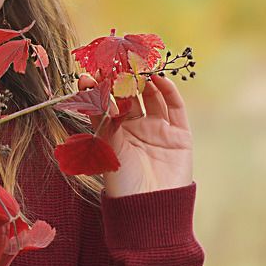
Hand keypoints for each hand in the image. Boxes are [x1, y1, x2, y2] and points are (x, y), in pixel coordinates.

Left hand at [78, 73, 193, 197]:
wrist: (149, 208)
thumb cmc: (121, 181)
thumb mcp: (106, 144)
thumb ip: (101, 112)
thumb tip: (87, 81)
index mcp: (114, 131)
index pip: (108, 100)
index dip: (102, 84)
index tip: (93, 67)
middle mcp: (136, 127)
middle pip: (132, 95)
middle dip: (126, 77)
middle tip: (119, 58)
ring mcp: (158, 129)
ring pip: (153, 96)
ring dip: (147, 80)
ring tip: (139, 64)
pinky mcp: (179, 134)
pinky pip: (175, 107)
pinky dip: (169, 90)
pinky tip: (159, 77)